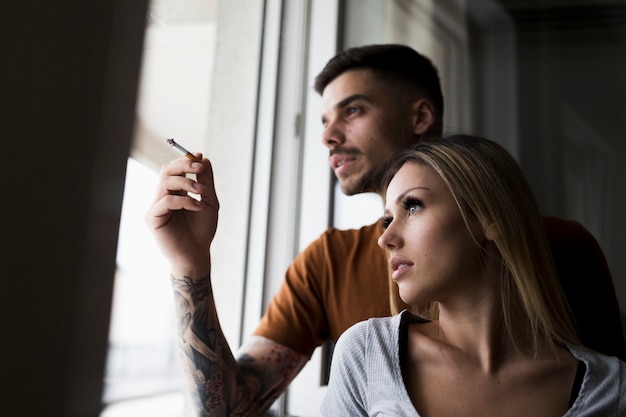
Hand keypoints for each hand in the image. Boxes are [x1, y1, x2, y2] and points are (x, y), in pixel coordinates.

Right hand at [145, 154, 218, 277]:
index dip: (185, 160)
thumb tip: (203, 158)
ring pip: (165, 183)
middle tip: (199, 167)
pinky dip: (184, 201)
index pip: (174, 169)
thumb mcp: (208, 201)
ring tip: (201, 192)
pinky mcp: (152, 218)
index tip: (200, 157)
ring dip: (186, 183)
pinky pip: (166, 201)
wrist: (197, 253)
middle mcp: (163, 196)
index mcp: (174, 191)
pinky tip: (197, 207)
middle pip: (166, 170)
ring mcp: (156, 206)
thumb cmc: (202, 229)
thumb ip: (205, 181)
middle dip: (183, 165)